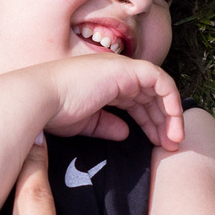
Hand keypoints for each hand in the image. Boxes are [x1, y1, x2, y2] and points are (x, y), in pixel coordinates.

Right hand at [26, 54, 183, 149]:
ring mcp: (122, 68)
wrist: (41, 99)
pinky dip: (171, 101)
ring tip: (174, 141)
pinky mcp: (128, 69)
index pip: (137, 100)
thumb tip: (125, 133)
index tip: (156, 143)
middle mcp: (116, 72)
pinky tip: (172, 123)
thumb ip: (107, 125)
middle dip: (163, 121)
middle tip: (171, 146)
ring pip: (160, 90)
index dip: (149, 122)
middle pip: (150, 96)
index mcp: (105, 82)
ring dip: (171, 115)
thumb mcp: (85, 123)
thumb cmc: (54, 111)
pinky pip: (161, 82)